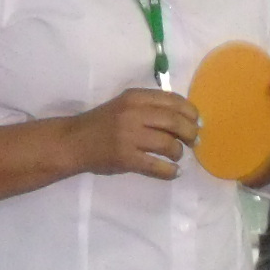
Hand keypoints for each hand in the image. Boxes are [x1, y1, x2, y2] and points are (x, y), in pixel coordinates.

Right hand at [69, 87, 198, 180]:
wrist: (73, 142)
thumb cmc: (102, 123)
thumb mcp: (124, 105)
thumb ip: (150, 107)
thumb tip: (186, 118)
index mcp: (135, 97)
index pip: (173, 100)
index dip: (190, 111)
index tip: (196, 121)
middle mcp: (133, 113)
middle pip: (175, 121)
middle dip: (190, 133)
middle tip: (193, 141)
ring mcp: (128, 136)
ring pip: (168, 144)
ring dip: (178, 152)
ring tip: (176, 156)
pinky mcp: (125, 158)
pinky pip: (156, 166)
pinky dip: (170, 171)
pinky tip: (173, 172)